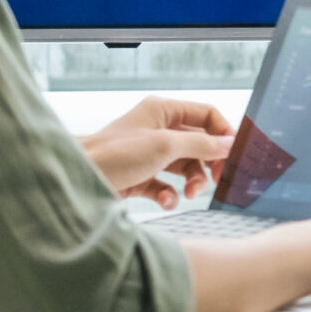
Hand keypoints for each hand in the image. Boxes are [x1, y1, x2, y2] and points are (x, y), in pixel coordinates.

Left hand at [80, 96, 233, 208]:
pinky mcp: (140, 177)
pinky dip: (170, 194)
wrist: (78, 179)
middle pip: (198, 144)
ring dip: (192, 181)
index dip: (222, 133)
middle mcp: (158, 129)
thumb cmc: (115, 154)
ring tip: (190, 193)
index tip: (233, 155)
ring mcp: (149, 154)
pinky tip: (165, 200)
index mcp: (164, 111)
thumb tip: (229, 143)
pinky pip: (166, 185)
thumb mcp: (164, 146)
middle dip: (208, 163)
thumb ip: (201, 145)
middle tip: (217, 179)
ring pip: (185, 167)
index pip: (206, 115)